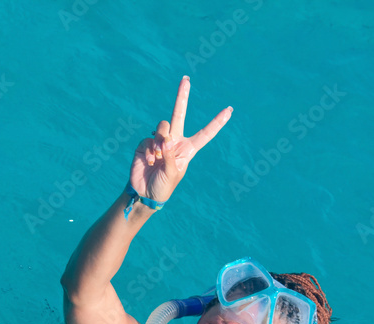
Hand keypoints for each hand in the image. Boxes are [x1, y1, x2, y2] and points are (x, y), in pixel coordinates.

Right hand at [129, 77, 231, 203]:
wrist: (144, 193)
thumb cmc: (163, 186)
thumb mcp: (173, 174)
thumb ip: (171, 155)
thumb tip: (166, 138)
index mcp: (188, 149)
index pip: (205, 134)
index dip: (217, 123)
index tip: (229, 110)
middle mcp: (174, 141)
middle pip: (179, 114)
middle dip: (181, 96)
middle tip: (186, 79)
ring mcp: (159, 141)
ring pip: (163, 126)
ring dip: (162, 140)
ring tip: (159, 157)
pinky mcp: (146, 144)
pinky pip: (149, 139)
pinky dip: (151, 151)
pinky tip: (150, 162)